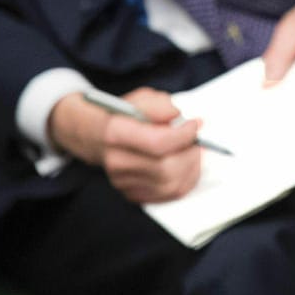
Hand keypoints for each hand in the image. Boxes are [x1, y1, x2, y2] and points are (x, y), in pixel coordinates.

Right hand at [48, 89, 203, 203]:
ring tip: (194, 151)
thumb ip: (159, 105)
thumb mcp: (140, 99)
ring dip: (192, 168)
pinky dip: (186, 180)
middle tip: (197, 140)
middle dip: (190, 153)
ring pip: (170, 185)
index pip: (158, 142)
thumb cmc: (124, 116)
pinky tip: (188, 165)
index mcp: (115, 133)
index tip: (195, 124)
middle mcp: (116, 161)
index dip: (184, 135)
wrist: (97, 136)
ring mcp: (122, 181)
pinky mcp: (131, 193)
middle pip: (166, 168)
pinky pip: (169, 195)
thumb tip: (176, 114)